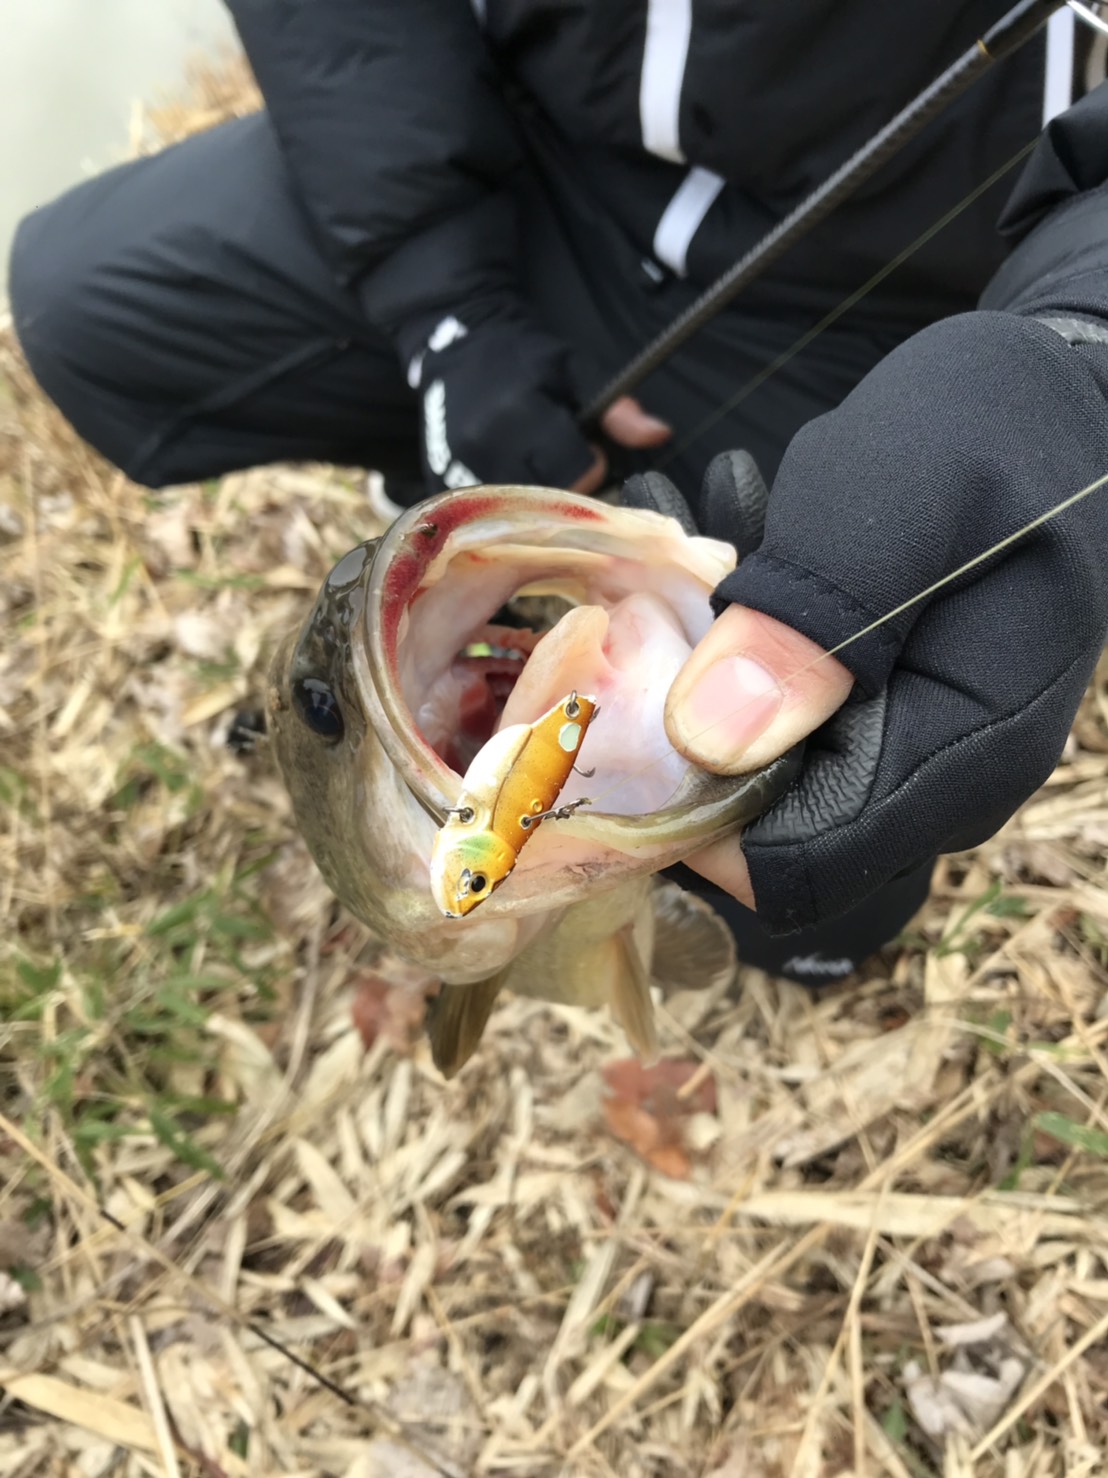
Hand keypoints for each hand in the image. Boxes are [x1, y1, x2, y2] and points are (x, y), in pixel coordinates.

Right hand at [409, 309, 668, 492]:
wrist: (457, 345)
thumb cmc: (525, 358)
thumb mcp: (576, 369)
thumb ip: (616, 407)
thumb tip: (660, 435)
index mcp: (520, 413)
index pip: (578, 472)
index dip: (591, 463)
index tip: (586, 446)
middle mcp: (486, 446)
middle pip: (549, 498)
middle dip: (565, 484)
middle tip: (562, 457)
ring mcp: (457, 469)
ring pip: (518, 513)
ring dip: (535, 498)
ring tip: (536, 464)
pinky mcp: (441, 484)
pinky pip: (487, 515)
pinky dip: (505, 505)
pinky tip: (510, 477)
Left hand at [632, 310, 1107, 933]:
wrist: (1047, 406)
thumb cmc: (993, 432)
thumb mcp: (903, 494)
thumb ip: (820, 615)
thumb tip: (710, 743)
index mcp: (960, 755)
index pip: (795, 868)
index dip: (691, 813)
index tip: (628, 704)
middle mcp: (929, 780)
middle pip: (758, 822)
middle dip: (681, 724)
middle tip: (653, 595)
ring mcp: (898, 751)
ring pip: (752, 767)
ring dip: (699, 671)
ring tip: (684, 551)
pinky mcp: (868, 715)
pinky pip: (772, 720)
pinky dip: (730, 648)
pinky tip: (721, 553)